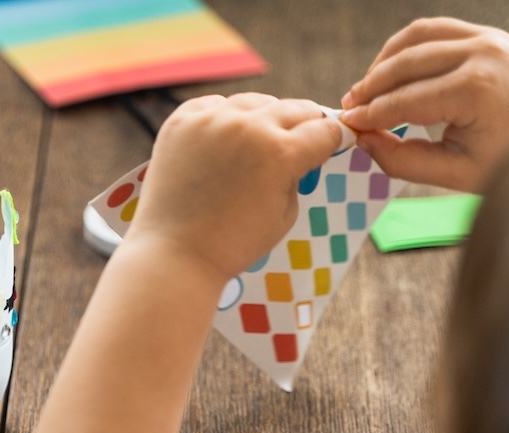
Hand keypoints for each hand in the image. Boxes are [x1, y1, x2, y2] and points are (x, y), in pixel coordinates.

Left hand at [127, 94, 341, 282]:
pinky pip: (214, 105)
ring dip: (264, 116)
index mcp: (280, 153)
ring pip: (254, 102)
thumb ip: (296, 175)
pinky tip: (226, 136)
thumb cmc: (234, 243)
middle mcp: (247, 127)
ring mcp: (211, 120)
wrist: (175, 253)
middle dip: (305, 123)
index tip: (331, 143)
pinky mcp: (181, 121)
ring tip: (261, 137)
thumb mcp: (284, 214)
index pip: (324, 131)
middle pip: (293, 109)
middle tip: (305, 134)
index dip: (332, 139)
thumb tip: (300, 152)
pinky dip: (225, 117)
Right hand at [341, 17, 508, 191]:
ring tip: (367, 88)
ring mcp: (489, 39)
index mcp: (475, 89)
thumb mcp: (455, 173)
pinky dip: (410, 47)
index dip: (370, 114)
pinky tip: (392, 70)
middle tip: (349, 107)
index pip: (405, 100)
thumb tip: (364, 141)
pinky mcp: (491, 36)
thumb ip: (403, 159)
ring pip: (418, 37)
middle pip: (406, 63)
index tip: (347, 125)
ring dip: (386, 61)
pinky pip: (438, 30)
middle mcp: (483, 54)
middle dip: (371, 86)